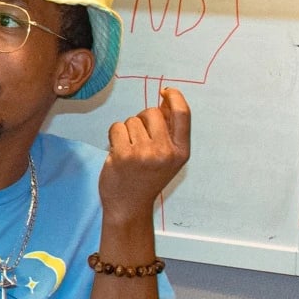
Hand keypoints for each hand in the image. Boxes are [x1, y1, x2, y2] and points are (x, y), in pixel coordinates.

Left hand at [98, 87, 190, 224]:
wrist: (129, 206)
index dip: (175, 97)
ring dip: (127, 131)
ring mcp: (144, 153)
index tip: (165, 92)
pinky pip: (117, 127)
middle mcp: (165, 152)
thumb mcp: (168, 158)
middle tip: (139, 138)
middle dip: (143, 118)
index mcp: (181, 152)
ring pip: (132, 120)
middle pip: (152, 112)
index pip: (183, 114)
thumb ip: (169, 132)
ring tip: (129, 150)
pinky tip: (118, 152)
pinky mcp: (123, 154)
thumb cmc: (147, 179)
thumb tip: (166, 100)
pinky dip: (114, 136)